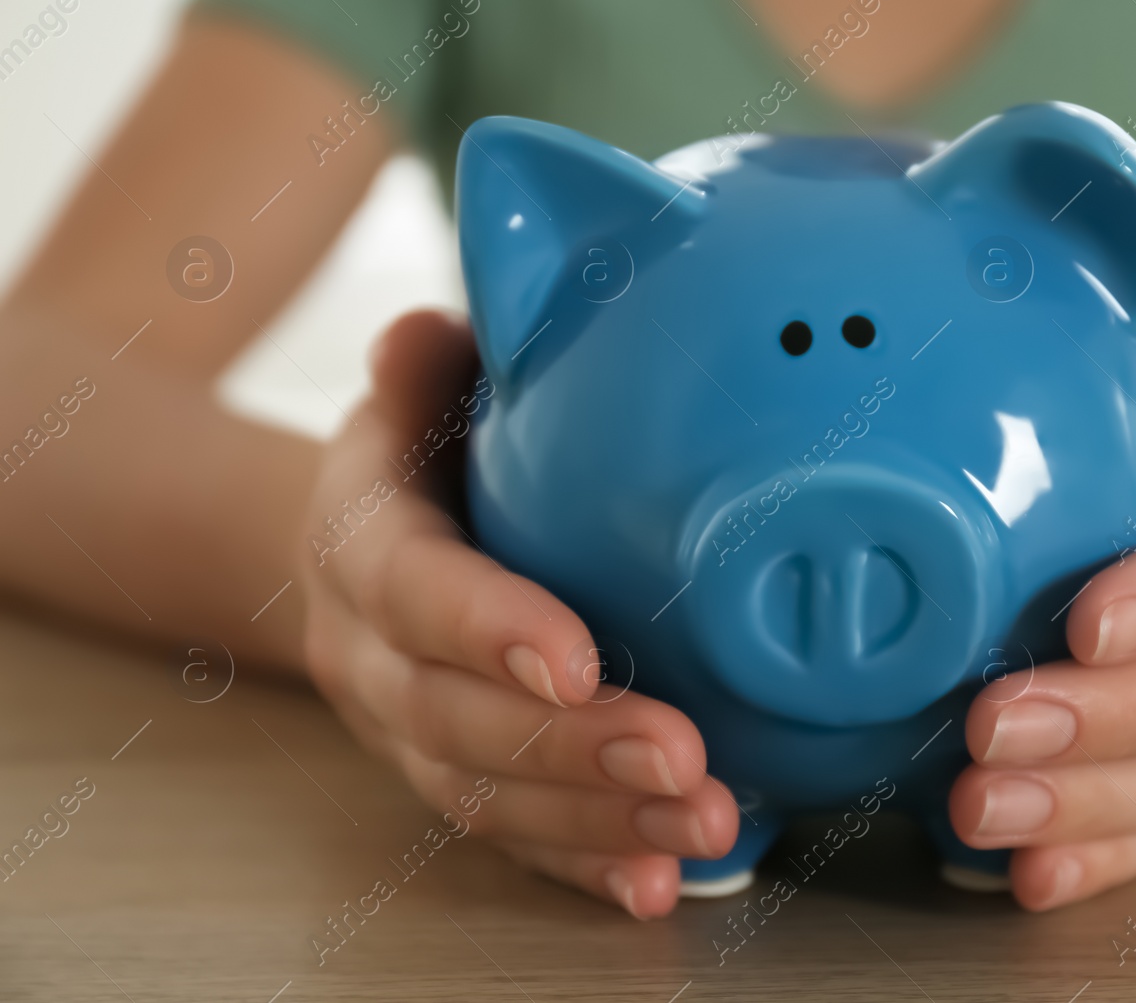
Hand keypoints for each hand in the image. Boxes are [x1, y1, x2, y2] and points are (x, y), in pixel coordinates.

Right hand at [300, 310, 736, 918]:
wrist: (354, 550)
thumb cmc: (416, 458)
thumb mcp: (414, 397)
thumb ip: (425, 369)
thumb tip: (430, 330)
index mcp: (363, 547)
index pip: (415, 593)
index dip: (488, 630)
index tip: (576, 659)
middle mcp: (373, 657)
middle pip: (457, 721)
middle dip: (572, 749)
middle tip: (684, 761)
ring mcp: (409, 733)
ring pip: (490, 795)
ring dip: (599, 820)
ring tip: (707, 823)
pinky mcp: (456, 780)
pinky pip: (514, 838)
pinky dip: (586, 865)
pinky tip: (663, 879)